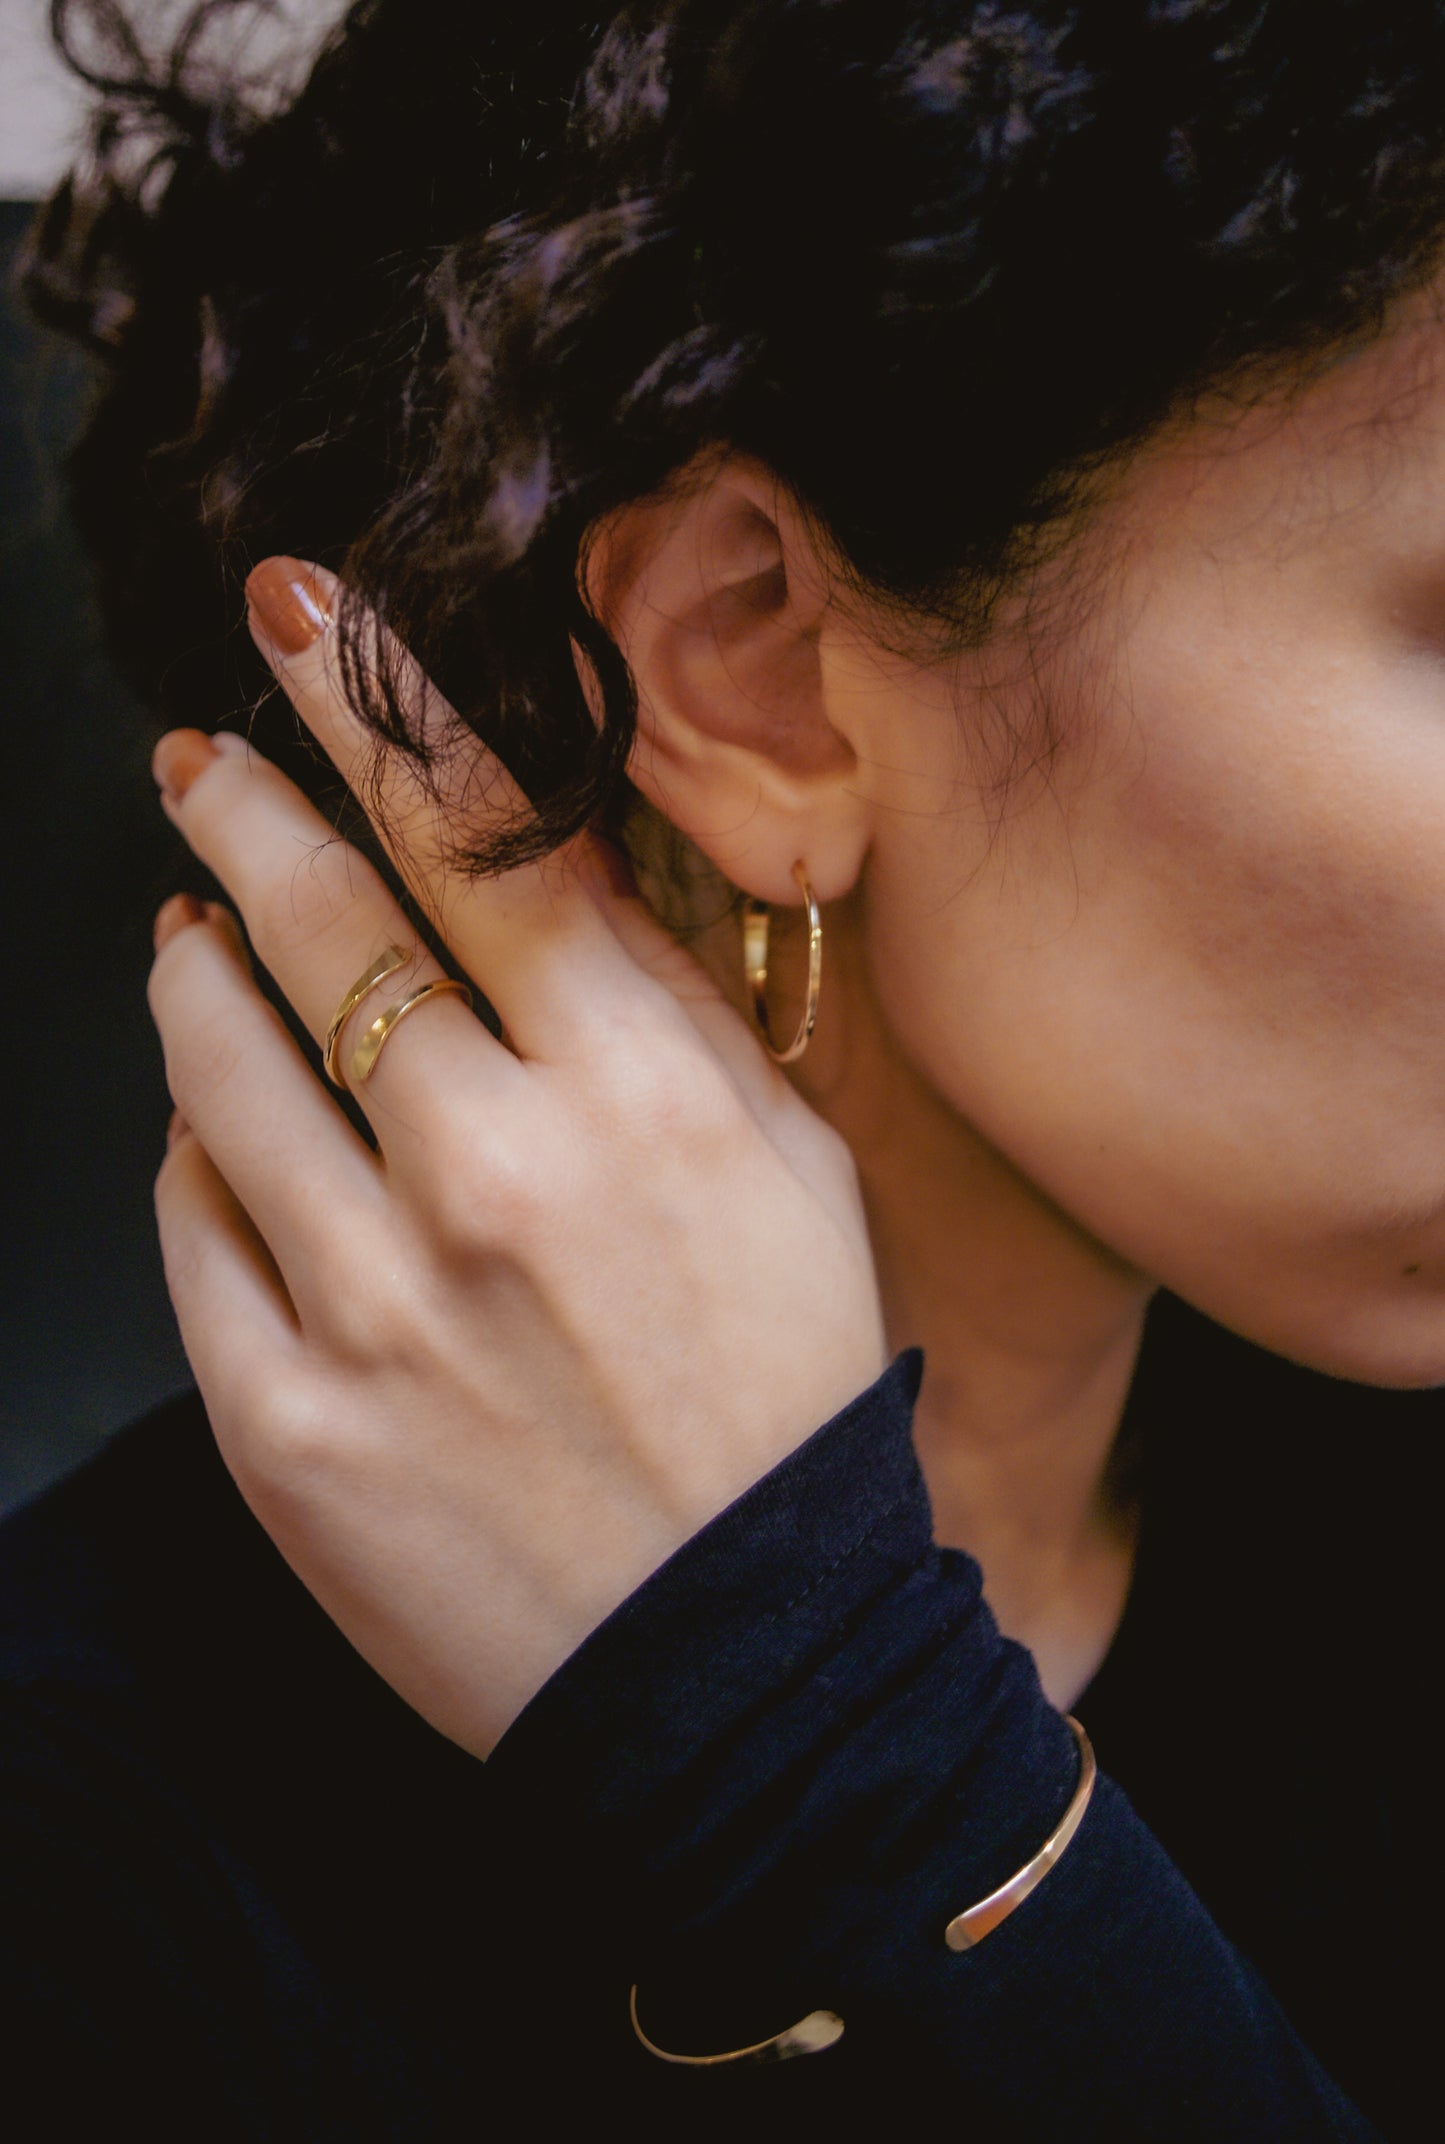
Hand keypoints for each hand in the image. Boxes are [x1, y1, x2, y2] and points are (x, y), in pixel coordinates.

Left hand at [147, 561, 884, 1756]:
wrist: (742, 1669)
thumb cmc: (781, 1405)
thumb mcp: (790, 1175)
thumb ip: (668, 1013)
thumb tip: (543, 868)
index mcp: (641, 1097)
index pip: (483, 836)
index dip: (378, 698)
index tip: (301, 612)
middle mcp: (495, 1175)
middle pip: (325, 915)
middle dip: (247, 800)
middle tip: (200, 751)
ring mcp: (373, 1302)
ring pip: (219, 1057)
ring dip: (193, 962)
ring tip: (187, 928)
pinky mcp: (283, 1418)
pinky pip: (192, 1220)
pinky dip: (195, 1145)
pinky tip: (217, 1117)